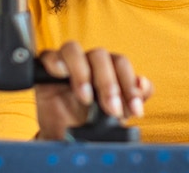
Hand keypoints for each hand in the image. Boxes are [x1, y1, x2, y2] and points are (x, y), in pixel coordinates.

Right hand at [35, 42, 152, 140]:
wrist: (64, 139)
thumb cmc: (92, 122)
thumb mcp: (117, 115)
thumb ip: (136, 98)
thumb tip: (143, 83)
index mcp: (108, 68)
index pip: (121, 63)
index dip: (130, 85)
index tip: (136, 110)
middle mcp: (88, 62)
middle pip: (100, 56)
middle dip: (109, 84)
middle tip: (112, 110)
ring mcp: (66, 64)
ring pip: (73, 49)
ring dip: (82, 73)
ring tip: (85, 98)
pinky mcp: (46, 71)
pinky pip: (48, 56)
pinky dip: (55, 62)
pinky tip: (60, 76)